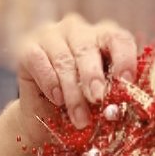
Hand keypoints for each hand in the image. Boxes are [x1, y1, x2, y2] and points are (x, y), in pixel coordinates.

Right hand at [14, 12, 138, 144]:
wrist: (42, 124)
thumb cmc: (79, 111)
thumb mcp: (101, 106)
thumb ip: (113, 100)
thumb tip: (119, 108)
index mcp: (104, 38)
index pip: (118, 39)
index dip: (124, 59)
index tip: (126, 82)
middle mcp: (78, 31)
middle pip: (88, 48)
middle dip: (93, 77)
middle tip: (98, 100)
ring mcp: (51, 36)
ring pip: (64, 60)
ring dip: (73, 93)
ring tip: (80, 119)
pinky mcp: (28, 48)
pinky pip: (40, 61)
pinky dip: (50, 83)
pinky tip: (56, 100)